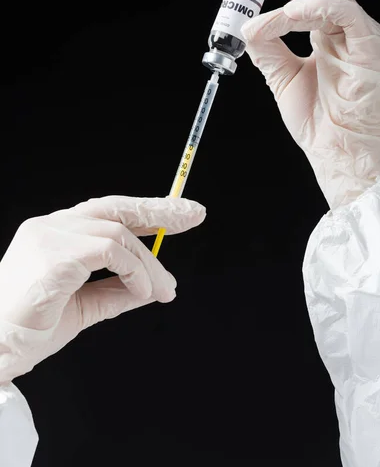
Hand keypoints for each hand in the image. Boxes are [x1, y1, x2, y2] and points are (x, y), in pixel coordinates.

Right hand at [0, 196, 205, 383]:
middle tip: (193, 214)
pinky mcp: (55, 254)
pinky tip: (142, 290)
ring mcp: (50, 235)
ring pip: (118, 234)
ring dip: (149, 263)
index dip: (145, 212)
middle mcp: (51, 226)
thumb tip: (155, 286)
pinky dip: (134, 271)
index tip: (178, 215)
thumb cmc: (30, 329)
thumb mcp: (84, 306)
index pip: (107, 213)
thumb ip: (116, 291)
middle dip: (158, 209)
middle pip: (114, 206)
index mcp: (56, 234)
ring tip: (165, 289)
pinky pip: (110, 251)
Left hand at [236, 0, 379, 208]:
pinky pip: (341, 14)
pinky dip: (309, 11)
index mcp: (327, 34)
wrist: (336, 151)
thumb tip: (246, 27)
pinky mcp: (371, 46)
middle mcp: (346, 29)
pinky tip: (283, 19)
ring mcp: (361, 35)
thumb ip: (268, 50)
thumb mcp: (282, 78)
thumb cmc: (318, 120)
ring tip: (254, 16)